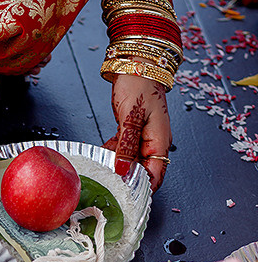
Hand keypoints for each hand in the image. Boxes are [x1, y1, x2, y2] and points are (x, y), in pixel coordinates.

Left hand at [103, 74, 172, 192]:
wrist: (137, 63)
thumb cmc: (138, 85)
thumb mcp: (130, 118)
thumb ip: (127, 147)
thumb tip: (124, 171)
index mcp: (160, 140)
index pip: (155, 174)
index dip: (142, 188)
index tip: (126, 198)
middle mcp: (155, 141)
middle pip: (144, 170)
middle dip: (128, 179)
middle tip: (109, 186)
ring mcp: (146, 136)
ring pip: (133, 161)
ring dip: (119, 166)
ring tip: (102, 170)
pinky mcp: (136, 130)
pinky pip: (126, 149)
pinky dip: (116, 153)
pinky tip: (103, 154)